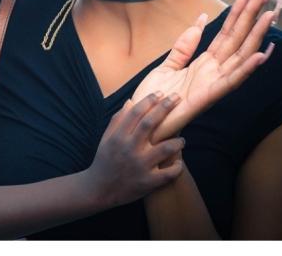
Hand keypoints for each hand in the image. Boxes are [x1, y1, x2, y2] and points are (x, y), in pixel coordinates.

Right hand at [87, 92, 186, 207]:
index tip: (160, 93)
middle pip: (150, 124)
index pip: (135, 113)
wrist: (99, 189)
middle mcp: (129, 149)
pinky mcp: (147, 182)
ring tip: (181, 140)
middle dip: (165, 108)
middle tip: (177, 98)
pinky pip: (169, 173)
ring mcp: (139, 166)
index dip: (149, 101)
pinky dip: (177, 167)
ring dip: (177, 142)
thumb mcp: (106, 139)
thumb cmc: (104, 160)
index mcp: (118, 137)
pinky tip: (179, 163)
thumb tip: (130, 102)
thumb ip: (118, 120)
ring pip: (165, 148)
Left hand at [132, 0, 280, 142]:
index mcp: (204, 64)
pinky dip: (246, 69)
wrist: (142, 121)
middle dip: (252, 17)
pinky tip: (261, 55)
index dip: (238, 14)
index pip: (226, 34)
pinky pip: (231, 81)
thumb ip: (185, 45)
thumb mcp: (168, 65)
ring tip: (270, 16)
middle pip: (237, 40)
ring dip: (256, 36)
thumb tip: (202, 19)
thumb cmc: (155, 98)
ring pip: (240, 56)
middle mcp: (213, 73)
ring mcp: (213, 85)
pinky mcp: (208, 97)